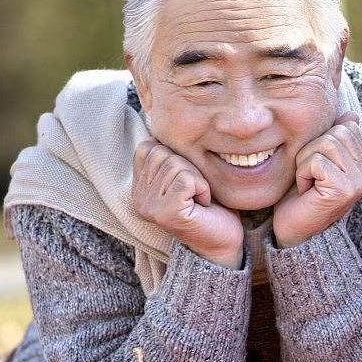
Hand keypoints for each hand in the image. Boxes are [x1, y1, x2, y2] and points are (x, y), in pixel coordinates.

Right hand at [131, 139, 243, 267]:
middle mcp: (138, 198)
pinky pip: (187, 179)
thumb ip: (170, 155)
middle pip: (163, 153)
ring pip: (176, 165)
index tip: (186, 182)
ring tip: (198, 199)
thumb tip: (159, 120)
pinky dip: (202, 188)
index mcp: (138, 187)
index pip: (149, 146)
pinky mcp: (166, 213)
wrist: (223, 241)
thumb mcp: (185, 174)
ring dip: (197, 179)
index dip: (176, 157)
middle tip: (195, 192)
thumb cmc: (208, 206)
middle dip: (188, 168)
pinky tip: (203, 204)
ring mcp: (149, 207)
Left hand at [273, 112, 361, 247]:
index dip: (322, 142)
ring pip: (325, 144)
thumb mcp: (319, 160)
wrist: (293, 232)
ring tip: (308, 183)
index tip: (318, 169)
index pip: (347, 127)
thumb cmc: (302, 195)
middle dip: (312, 150)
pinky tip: (306, 192)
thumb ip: (335, 140)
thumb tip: (352, 114)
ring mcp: (359, 183)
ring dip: (306, 162)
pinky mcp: (344, 190)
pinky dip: (303, 173)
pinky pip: (317, 161)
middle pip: (336, 133)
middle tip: (310, 177)